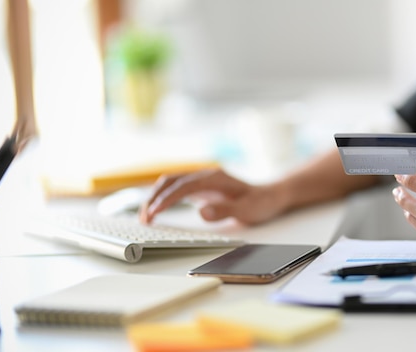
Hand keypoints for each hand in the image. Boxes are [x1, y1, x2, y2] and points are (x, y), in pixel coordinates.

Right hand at [139, 168, 285, 224]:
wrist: (271, 195)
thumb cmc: (261, 203)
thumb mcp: (247, 210)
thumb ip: (225, 211)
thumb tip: (202, 211)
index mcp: (215, 178)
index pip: (183, 186)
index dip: (166, 200)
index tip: (154, 213)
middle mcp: (206, 175)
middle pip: (171, 181)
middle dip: (154, 198)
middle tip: (144, 218)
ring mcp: (202, 180)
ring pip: (171, 183)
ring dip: (155, 196)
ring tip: (145, 216)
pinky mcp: (201, 187)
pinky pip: (176, 188)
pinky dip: (163, 197)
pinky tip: (155, 208)